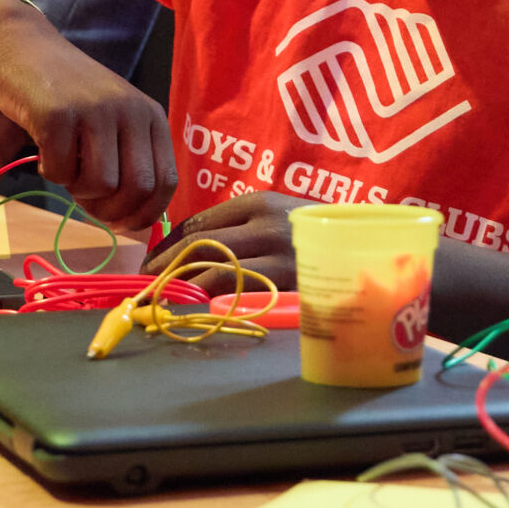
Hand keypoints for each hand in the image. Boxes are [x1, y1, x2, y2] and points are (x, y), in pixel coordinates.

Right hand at [0, 6, 175, 232]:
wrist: (28, 49)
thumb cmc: (73, 94)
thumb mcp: (115, 119)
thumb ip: (130, 160)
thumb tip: (136, 222)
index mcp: (151, 116)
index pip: (166, 182)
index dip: (144, 214)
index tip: (121, 223)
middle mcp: (131, 111)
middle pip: (136, 188)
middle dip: (110, 211)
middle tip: (86, 202)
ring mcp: (95, 111)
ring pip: (99, 185)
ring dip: (77, 191)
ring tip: (66, 168)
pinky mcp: (57, 115)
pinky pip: (59, 171)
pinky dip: (50, 174)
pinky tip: (45, 153)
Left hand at [142, 191, 299, 292]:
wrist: (362, 248)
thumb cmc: (310, 237)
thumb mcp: (274, 219)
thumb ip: (238, 228)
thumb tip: (187, 248)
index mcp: (257, 202)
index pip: (197, 223)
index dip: (166, 245)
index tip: (150, 262)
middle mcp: (264, 222)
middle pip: (199, 244)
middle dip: (166, 266)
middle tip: (147, 284)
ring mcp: (276, 251)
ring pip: (213, 266)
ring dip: (182, 283)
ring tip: (166, 297)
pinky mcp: (286, 279)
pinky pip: (238, 288)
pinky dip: (211, 296)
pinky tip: (197, 305)